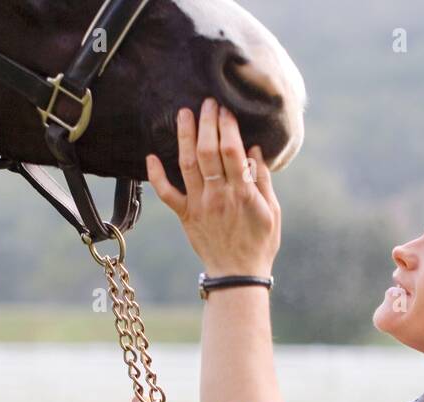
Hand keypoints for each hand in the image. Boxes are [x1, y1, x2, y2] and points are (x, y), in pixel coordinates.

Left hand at [144, 97, 280, 276]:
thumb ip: (263, 180)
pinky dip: (156, 176)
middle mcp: (219, 196)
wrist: (236, 276)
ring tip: (184, 114)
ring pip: (187, 165)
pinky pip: (167, 194)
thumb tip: (254, 149)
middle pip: (208, 152)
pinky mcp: (186, 216)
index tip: (227, 110)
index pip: (233, 151)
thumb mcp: (272, 212)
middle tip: (207, 103)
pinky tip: (150, 156)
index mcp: (243, 193)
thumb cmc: (259, 243)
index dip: (228, 127)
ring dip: (184, 137)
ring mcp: (200, 205)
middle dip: (207, 123)